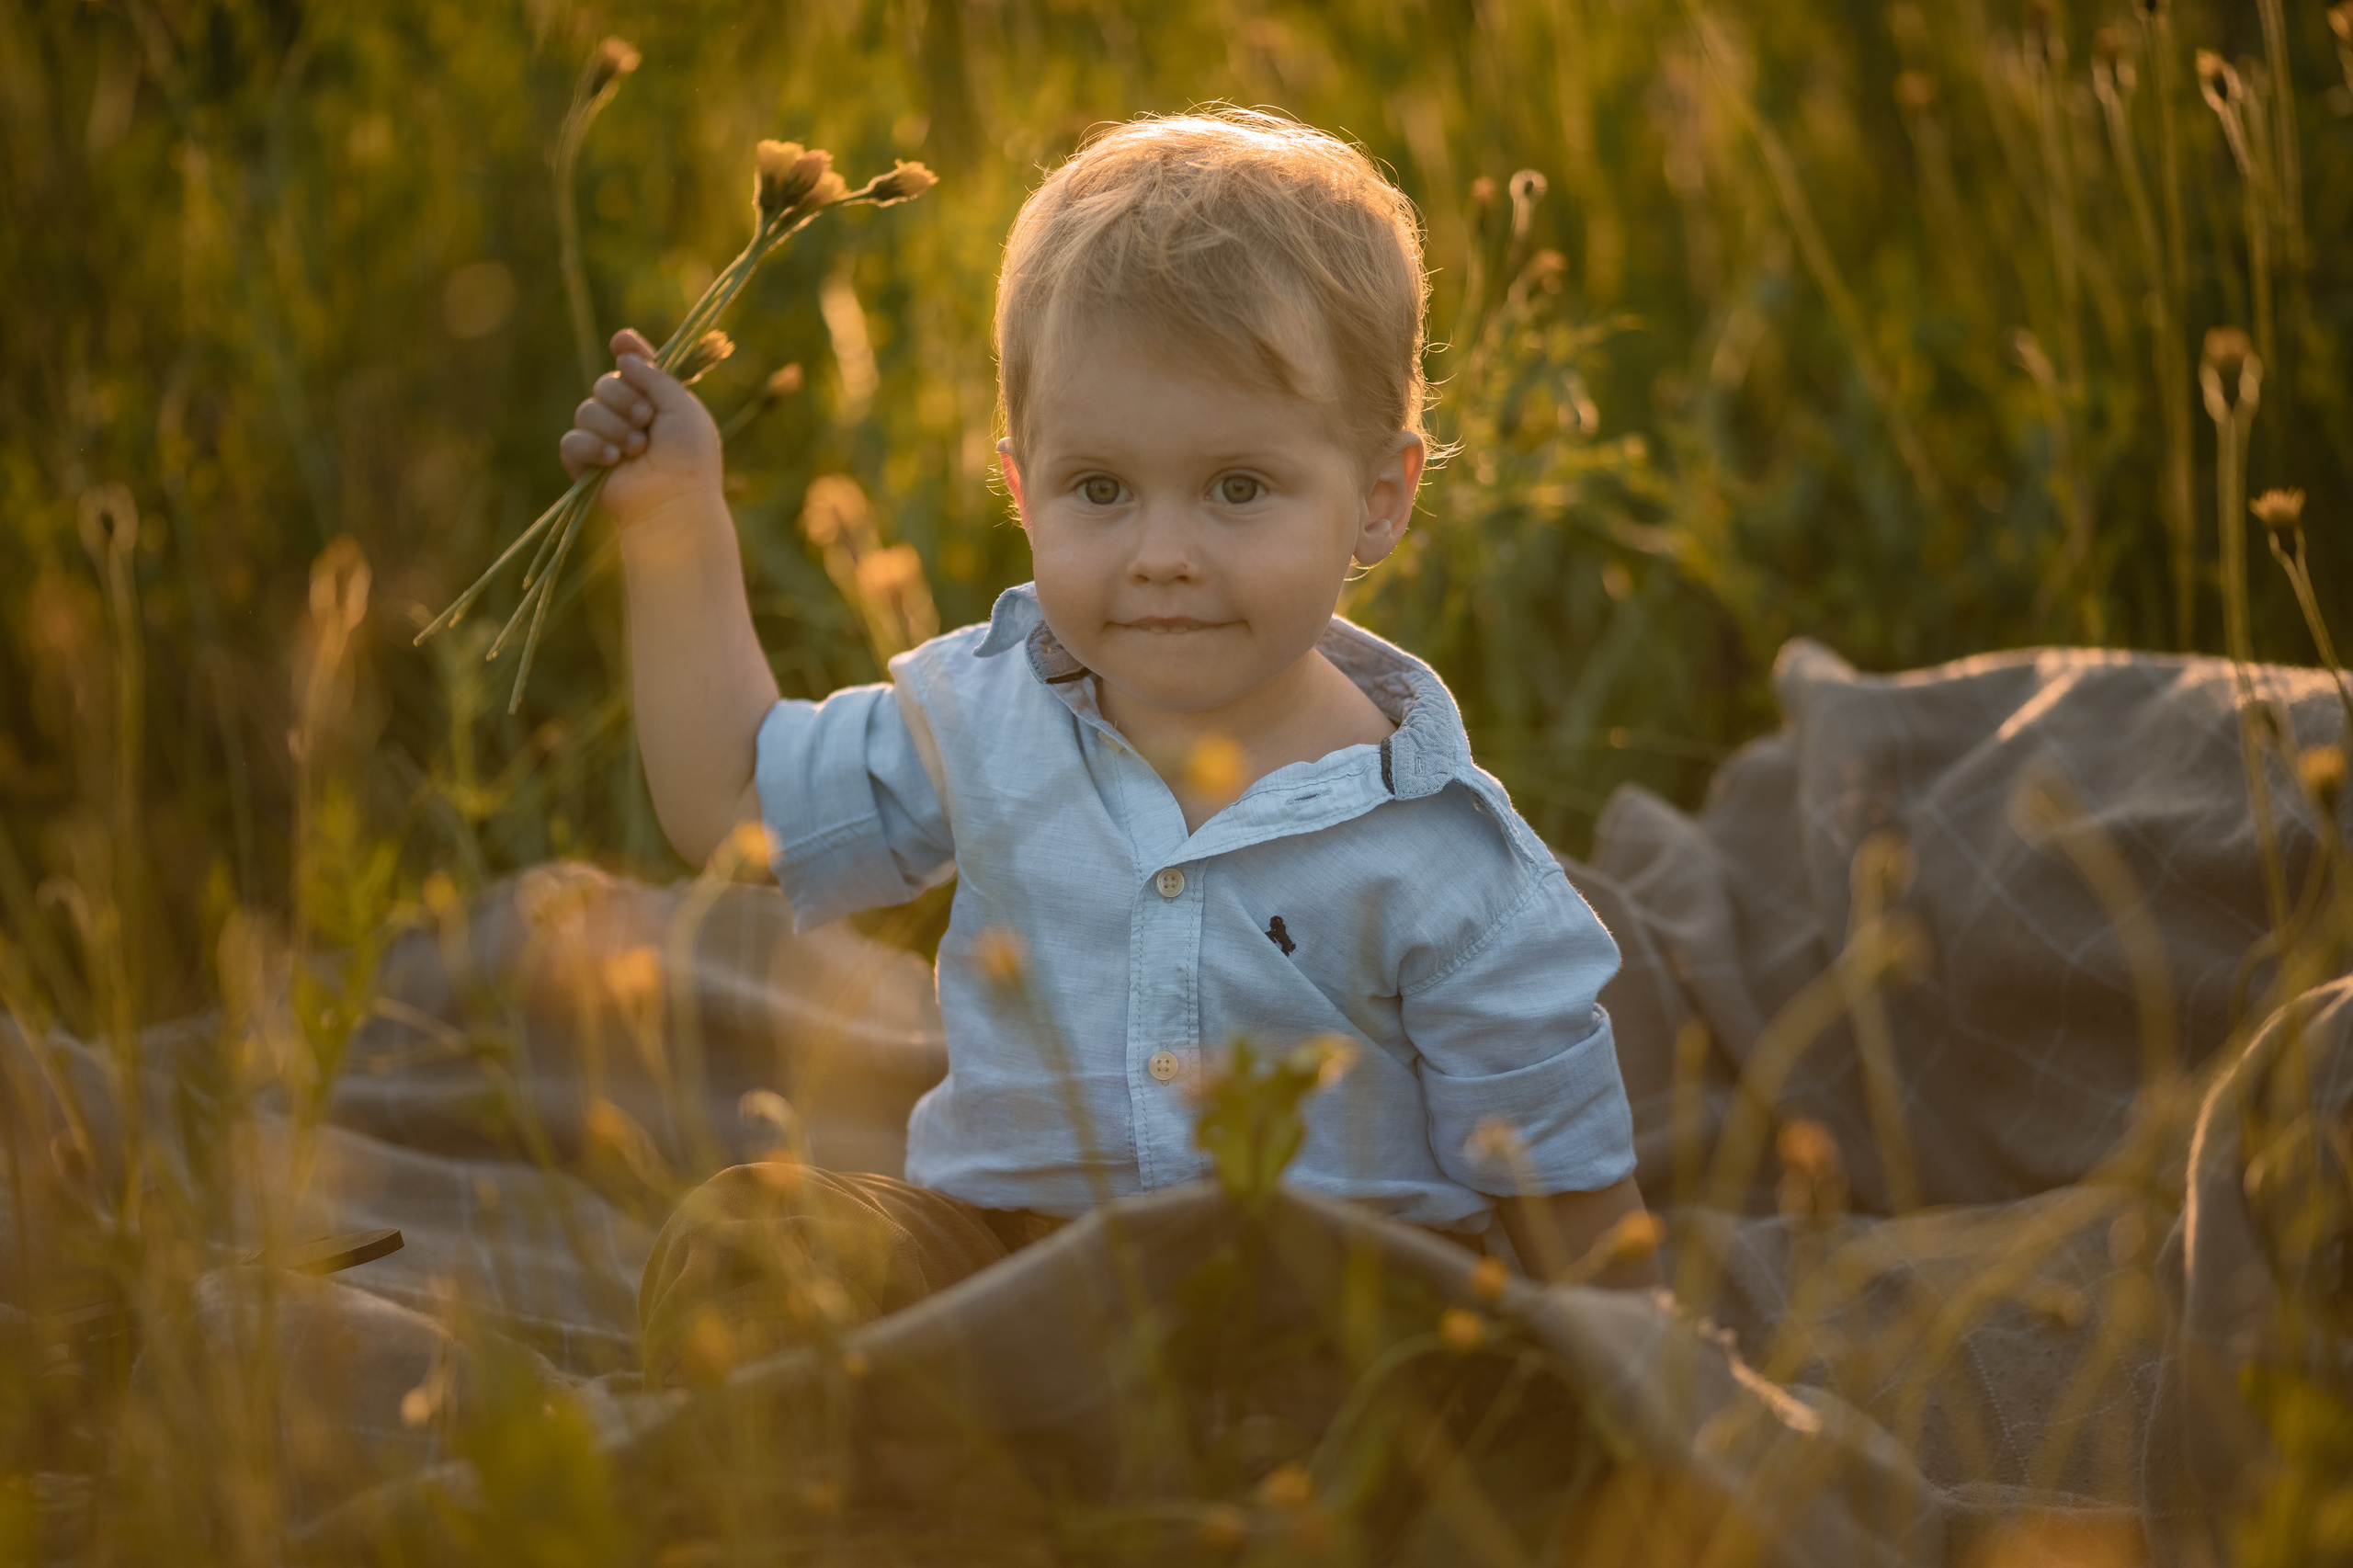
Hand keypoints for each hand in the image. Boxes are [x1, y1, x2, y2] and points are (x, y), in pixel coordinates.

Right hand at [559, 328, 722, 528]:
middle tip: (647, 422)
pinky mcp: (585, 465)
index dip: (627, 351)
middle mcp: (628, 418)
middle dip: (625, 398)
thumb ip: (654, 374)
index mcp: (655, 403)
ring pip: (586, 410)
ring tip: (637, 449)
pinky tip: (613, 460)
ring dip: (614, 426)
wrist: (675, 500)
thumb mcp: (682, 405)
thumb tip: (624, 350)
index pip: (633, 369)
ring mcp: (604, 441)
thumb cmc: (689, 457)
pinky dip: (592, 447)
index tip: (622, 341)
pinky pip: (571, 440)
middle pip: (604, 384)